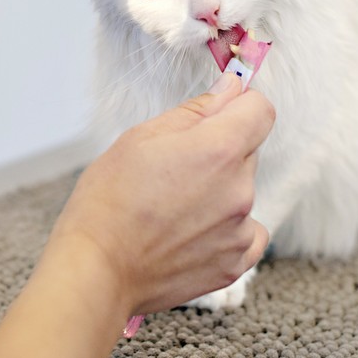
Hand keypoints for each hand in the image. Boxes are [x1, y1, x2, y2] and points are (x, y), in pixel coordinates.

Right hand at [0, 73, 274, 357]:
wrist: (97, 268)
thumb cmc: (107, 203)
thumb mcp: (139, 138)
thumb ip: (194, 111)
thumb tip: (230, 89)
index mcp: (219, 149)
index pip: (260, 110)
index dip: (239, 106)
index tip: (218, 114)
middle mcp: (239, 188)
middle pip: (247, 152)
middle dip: (217, 153)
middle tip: (170, 171)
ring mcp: (240, 230)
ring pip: (240, 193)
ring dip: (217, 193)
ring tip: (170, 209)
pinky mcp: (235, 263)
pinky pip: (246, 234)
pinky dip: (224, 230)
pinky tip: (189, 233)